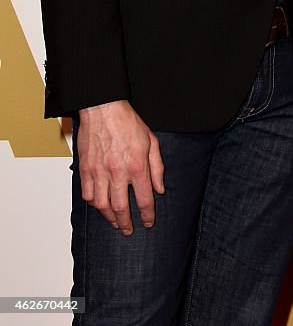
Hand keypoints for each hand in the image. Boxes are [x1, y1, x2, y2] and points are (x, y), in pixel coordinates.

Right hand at [77, 99, 164, 234]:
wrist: (103, 108)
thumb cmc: (128, 122)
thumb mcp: (151, 141)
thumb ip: (157, 167)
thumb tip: (160, 189)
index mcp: (137, 166)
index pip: (144, 199)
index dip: (147, 215)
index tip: (148, 222)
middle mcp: (117, 172)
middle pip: (121, 208)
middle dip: (126, 223)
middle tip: (129, 230)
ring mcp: (99, 172)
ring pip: (102, 206)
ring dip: (109, 218)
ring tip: (115, 222)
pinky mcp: (85, 169)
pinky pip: (87, 195)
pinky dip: (94, 204)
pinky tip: (100, 206)